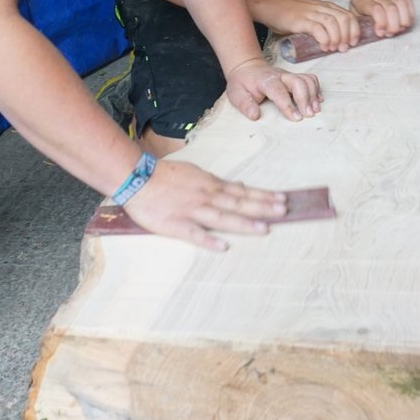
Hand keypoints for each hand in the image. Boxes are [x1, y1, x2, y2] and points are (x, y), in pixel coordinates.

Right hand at [117, 159, 287, 250]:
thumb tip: (237, 187)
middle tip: (284, 210)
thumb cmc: (164, 175)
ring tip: (264, 228)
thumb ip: (215, 183)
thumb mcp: (194, 172)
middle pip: (238, 202)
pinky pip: (193, 233)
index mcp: (209, 184)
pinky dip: (208, 239)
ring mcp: (191, 210)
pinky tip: (223, 246)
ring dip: (244, 222)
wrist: (135, 177)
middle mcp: (205, 196)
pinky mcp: (175, 224)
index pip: (241, 191)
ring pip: (222, 217)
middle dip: (262, 207)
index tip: (281, 199)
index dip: (262, 195)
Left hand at [224, 56, 321, 121]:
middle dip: (305, 98)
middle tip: (309, 115)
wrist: (247, 67)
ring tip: (315, 110)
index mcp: (264, 80)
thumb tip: (255, 116)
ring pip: (306, 79)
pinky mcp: (295, 76)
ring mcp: (289, 75)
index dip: (288, 105)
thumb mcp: (236, 94)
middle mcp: (280, 76)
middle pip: (297, 82)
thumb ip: (245, 104)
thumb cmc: (242, 83)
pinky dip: (316, 89)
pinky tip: (317, 102)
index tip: (296, 118)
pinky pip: (310, 79)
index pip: (278, 91)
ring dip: (313, 94)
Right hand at [259, 0, 364, 52]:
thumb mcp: (311, 15)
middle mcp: (321, 8)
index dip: (355, 30)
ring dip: (337, 38)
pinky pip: (317, 28)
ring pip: (333, 23)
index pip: (348, 16)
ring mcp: (311, 13)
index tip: (353, 43)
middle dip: (348, 36)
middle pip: (344, 19)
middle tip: (344, 48)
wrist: (270, 6)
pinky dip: (324, 39)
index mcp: (326, 6)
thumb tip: (336, 41)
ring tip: (333, 49)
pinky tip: (323, 47)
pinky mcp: (301, 20)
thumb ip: (323, 24)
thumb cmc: (290, 13)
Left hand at [350, 0, 415, 36]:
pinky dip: (410, 15)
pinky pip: (408, 3)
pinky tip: (406, 23)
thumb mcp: (354, 7)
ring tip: (399, 29)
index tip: (380, 32)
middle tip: (390, 33)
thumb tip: (360, 36)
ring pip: (401, 6)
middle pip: (391, 9)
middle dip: (393, 25)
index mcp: (365, 0)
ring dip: (403, 21)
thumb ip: (357, 21)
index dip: (381, 22)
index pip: (376, 9)